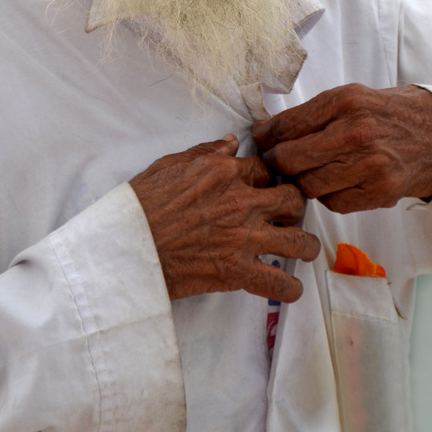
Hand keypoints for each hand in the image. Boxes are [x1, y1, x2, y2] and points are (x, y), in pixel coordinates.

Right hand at [129, 135, 320, 302]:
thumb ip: (205, 152)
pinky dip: (289, 289)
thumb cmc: (141, 205)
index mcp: (223, 172)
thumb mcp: (170, 165)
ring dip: (305, 245)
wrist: (127, 247)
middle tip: (292, 215)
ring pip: (296, 239)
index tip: (267, 187)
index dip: (269, 178)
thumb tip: (231, 143)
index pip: (263, 168)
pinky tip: (290, 288)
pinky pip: (278, 283)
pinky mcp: (236, 271)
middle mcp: (240, 201)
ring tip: (305, 249)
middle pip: (291, 199)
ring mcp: (242, 237)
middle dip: (297, 207)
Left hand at [253, 84, 431, 213]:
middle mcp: (357, 131)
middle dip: (275, 163)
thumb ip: (313, 114)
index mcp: (345, 101)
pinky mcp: (379, 191)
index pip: (288, 124)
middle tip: (273, 163)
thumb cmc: (387, 114)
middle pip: (292, 159)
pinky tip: (333, 183)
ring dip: (300, 183)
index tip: (260, 141)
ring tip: (304, 174)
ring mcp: (369, 164)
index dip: (266, 136)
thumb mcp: (351, 98)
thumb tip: (268, 131)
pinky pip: (333, 202)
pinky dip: (326, 196)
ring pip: (309, 185)